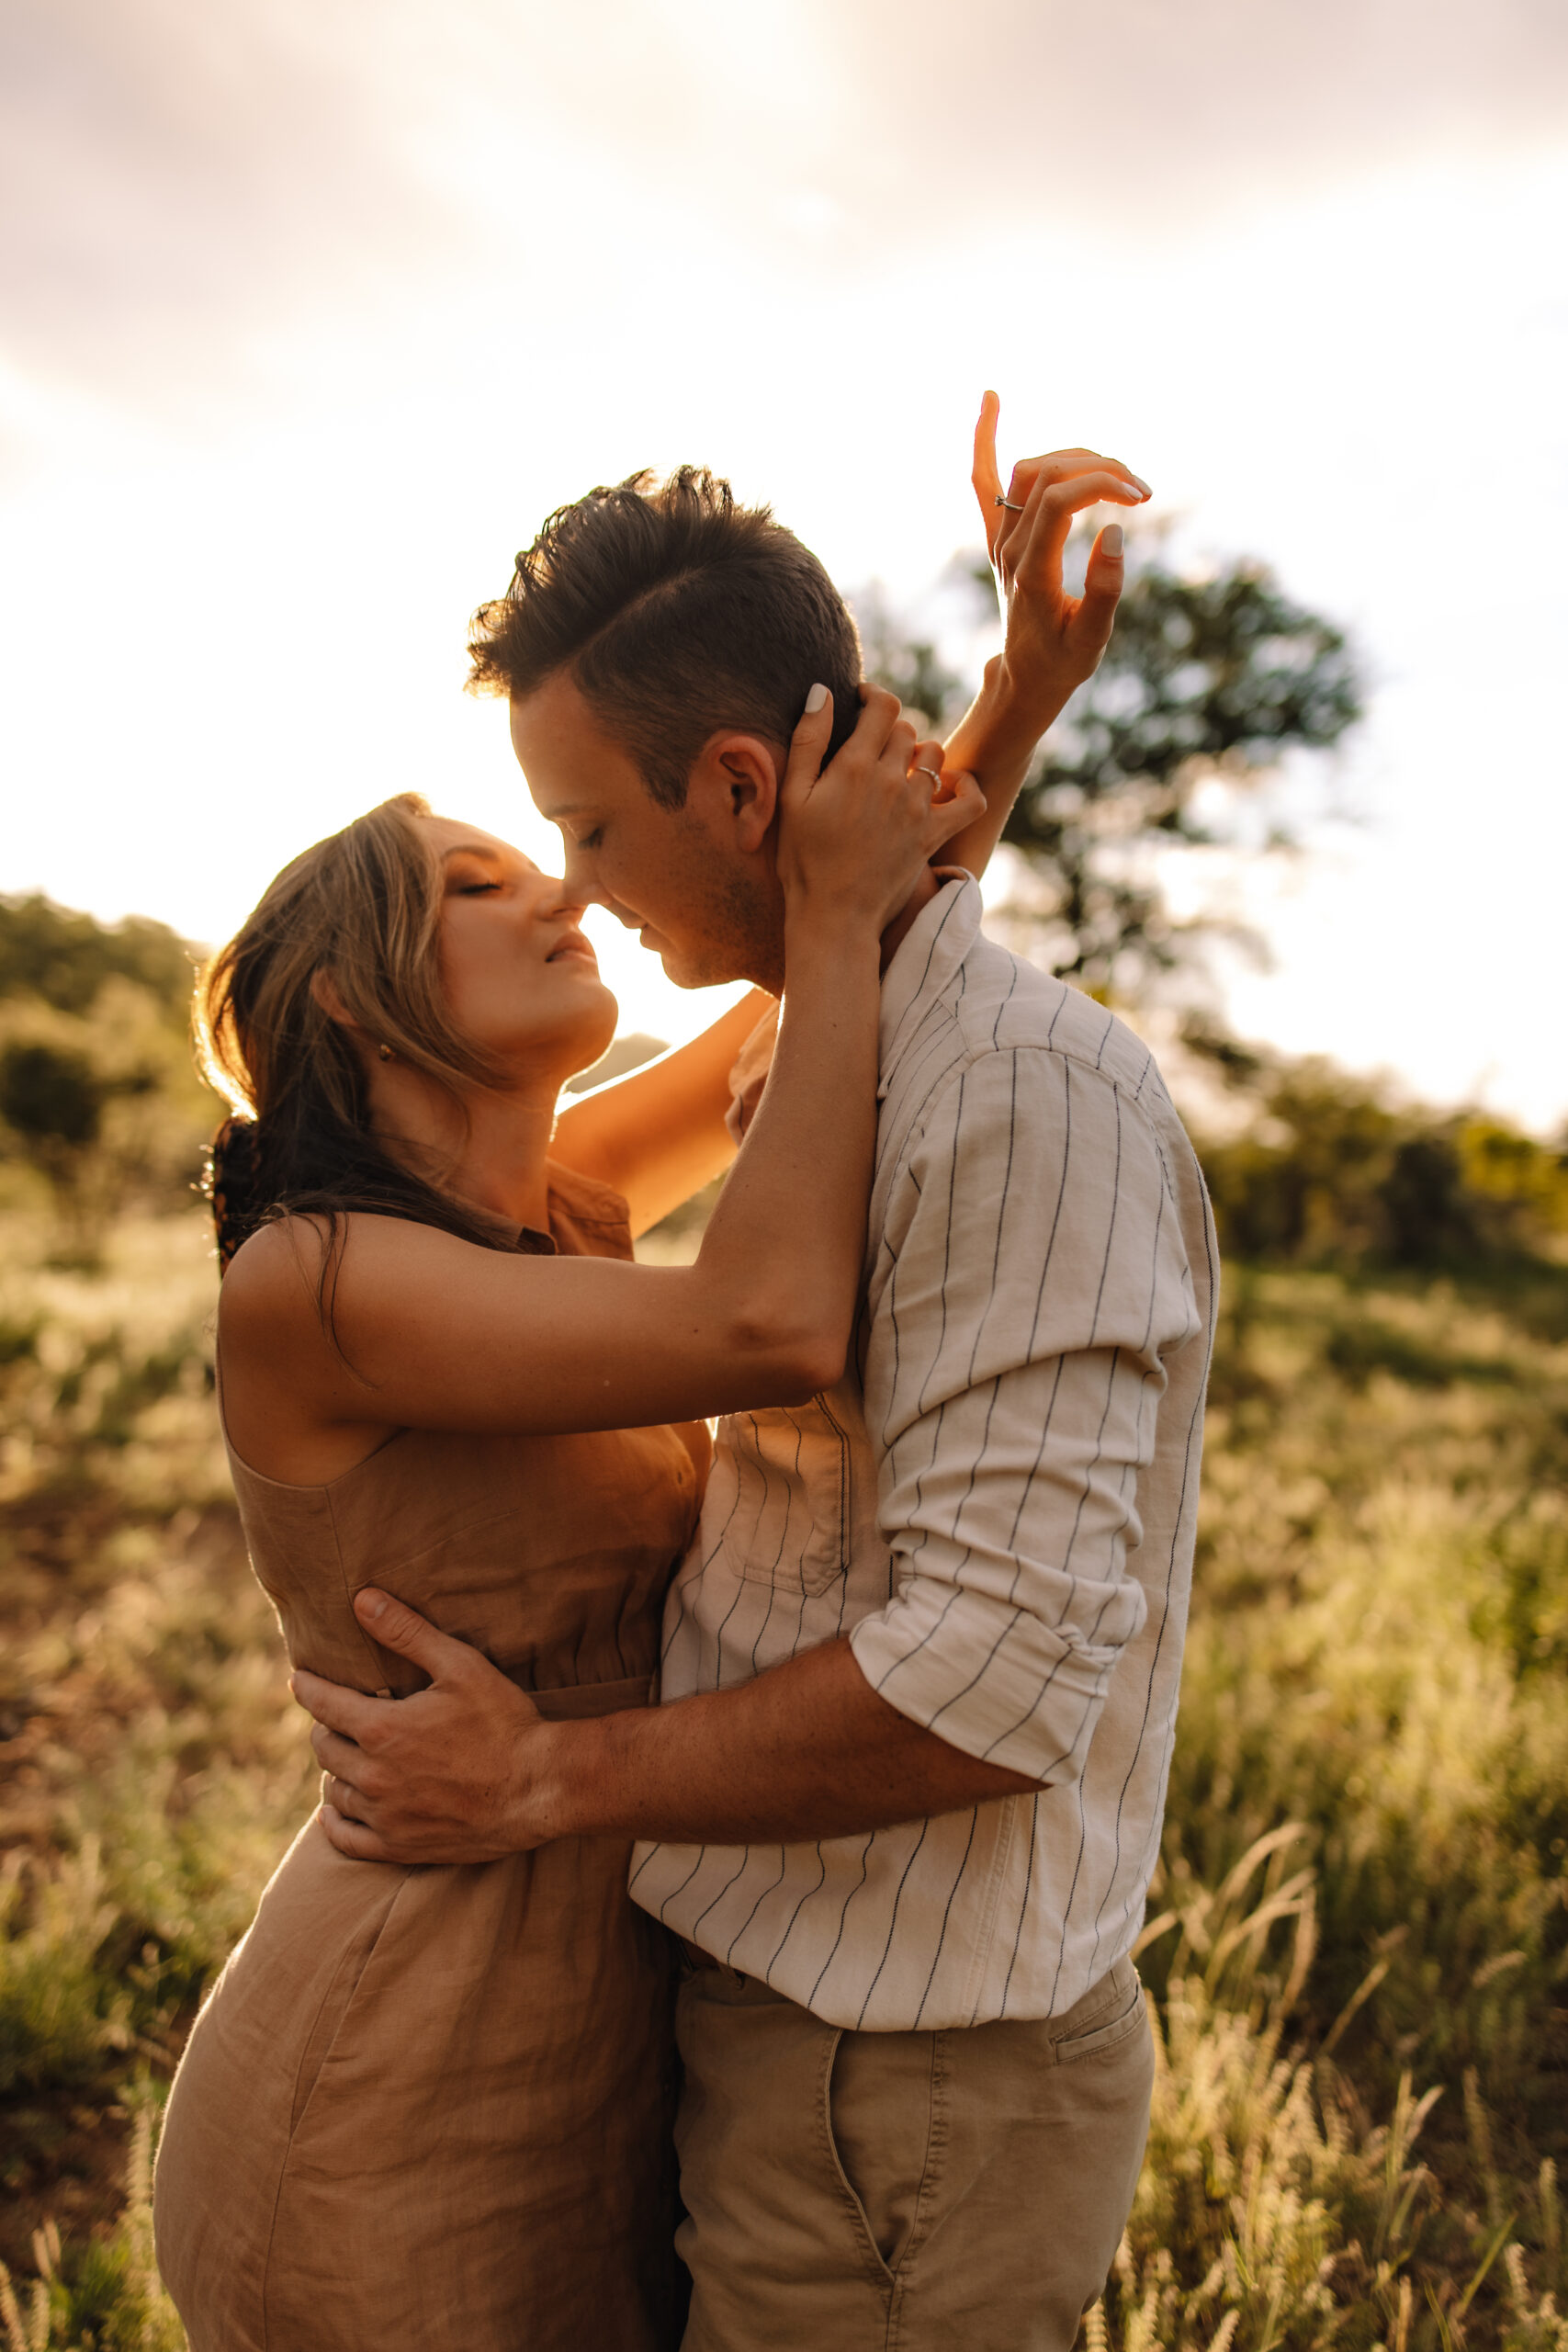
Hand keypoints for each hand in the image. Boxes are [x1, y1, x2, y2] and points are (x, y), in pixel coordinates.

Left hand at [292, 1588, 554, 1863]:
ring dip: (334, 1768)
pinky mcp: (400, 1847)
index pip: (324, 1704)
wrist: (539, 1789)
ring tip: (343, 1754)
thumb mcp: (460, 1665)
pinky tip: (332, 1811)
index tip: (299, 1679)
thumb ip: (407, 1632)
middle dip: (325, 1725)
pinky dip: (334, 1822)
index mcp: (382, 1729)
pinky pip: (346, 1839)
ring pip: (334, 1790)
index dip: (308, 1687)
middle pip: (325, 1746)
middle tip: (334, 1714)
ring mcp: (385, 1816)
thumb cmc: (503, 1722)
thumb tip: (362, 1600)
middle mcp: (374, 1776)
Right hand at [775, 684, 983, 934]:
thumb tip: (822, 691)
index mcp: (854, 766)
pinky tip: (947, 785)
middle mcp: (891, 780)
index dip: (874, 696)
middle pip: (906, 730)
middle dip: (888, 732)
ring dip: (918, 756)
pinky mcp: (934, 834)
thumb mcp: (791, 797)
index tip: (862, 702)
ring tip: (897, 773)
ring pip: (934, 755)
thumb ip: (807, 740)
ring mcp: (917, 807)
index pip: (883, 707)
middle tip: (868, 753)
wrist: (833, 915)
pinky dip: (964, 786)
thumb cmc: (803, 859)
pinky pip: (969, 799)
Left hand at [971, 391, 1149, 728]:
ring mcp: (1000, 537)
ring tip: (1117, 474)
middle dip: (1100, 468)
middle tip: (1140, 489)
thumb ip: (1105, 590)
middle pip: (1047, 474)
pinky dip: (986, 439)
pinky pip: (984, 478)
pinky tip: (990, 398)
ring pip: (1028, 468)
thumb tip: (1116, 532)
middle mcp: (1009, 548)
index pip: (1058, 500)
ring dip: (1075, 457)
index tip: (1140, 497)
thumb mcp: (1093, 638)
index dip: (1102, 484)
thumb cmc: (1064, 661)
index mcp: (1031, 571)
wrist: (1027, 677)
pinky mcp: (1000, 534)